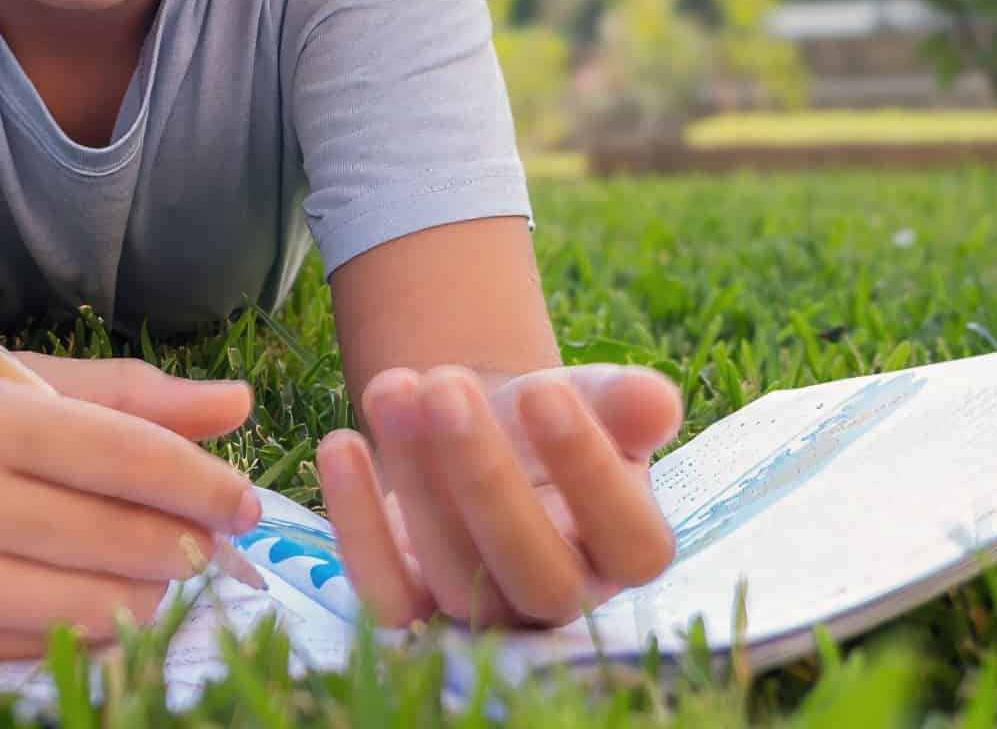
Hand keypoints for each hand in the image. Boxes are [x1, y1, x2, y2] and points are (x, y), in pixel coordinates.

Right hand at [0, 354, 263, 658]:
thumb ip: (110, 394)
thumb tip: (235, 406)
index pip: (127, 452)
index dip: (203, 482)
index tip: (246, 499)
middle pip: (126, 536)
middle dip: (189, 545)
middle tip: (209, 540)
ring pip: (103, 607)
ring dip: (149, 596)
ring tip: (148, 570)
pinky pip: (51, 650)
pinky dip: (89, 631)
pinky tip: (85, 601)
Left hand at [315, 364, 682, 628]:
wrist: (474, 425)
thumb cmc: (545, 416)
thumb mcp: (589, 396)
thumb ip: (622, 401)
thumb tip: (654, 401)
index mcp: (626, 551)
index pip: (633, 542)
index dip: (589, 471)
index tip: (544, 389)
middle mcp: (564, 596)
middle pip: (537, 572)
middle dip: (485, 476)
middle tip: (447, 385)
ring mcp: (485, 610)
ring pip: (456, 578)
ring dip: (416, 478)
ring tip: (393, 386)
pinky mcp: (412, 604)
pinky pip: (384, 595)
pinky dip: (356, 524)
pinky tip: (341, 444)